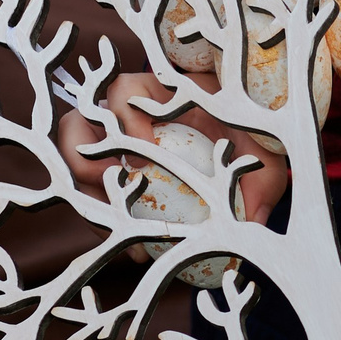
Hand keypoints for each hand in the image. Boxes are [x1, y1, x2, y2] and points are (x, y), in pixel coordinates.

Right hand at [55, 70, 292, 224]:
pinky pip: (95, 195)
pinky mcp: (118, 177)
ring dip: (85, 192)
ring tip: (116, 224)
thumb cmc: (255, 141)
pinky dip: (107, 221)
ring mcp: (118, 148)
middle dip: (82, 155)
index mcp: (164, 94)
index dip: (126, 119)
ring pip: (76, 160)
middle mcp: (132, 116)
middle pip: (80, 120)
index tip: (147, 153)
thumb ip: (259, 183)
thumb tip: (253, 223)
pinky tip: (137, 250)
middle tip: (109, 185)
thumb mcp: (264, 158)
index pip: (125, 89)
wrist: (252, 152)